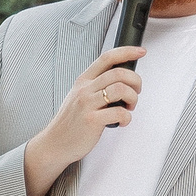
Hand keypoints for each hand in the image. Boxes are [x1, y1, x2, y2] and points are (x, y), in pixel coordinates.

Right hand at [22, 45, 144, 195]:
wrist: (54, 143)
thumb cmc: (70, 122)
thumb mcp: (78, 97)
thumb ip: (95, 86)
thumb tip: (121, 79)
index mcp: (83, 81)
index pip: (107, 58)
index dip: (127, 52)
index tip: (140, 52)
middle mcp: (85, 90)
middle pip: (119, 72)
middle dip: (136, 81)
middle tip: (136, 92)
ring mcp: (87, 104)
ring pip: (122, 89)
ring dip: (133, 98)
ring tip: (129, 107)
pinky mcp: (92, 120)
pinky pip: (119, 112)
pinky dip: (127, 118)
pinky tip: (121, 121)